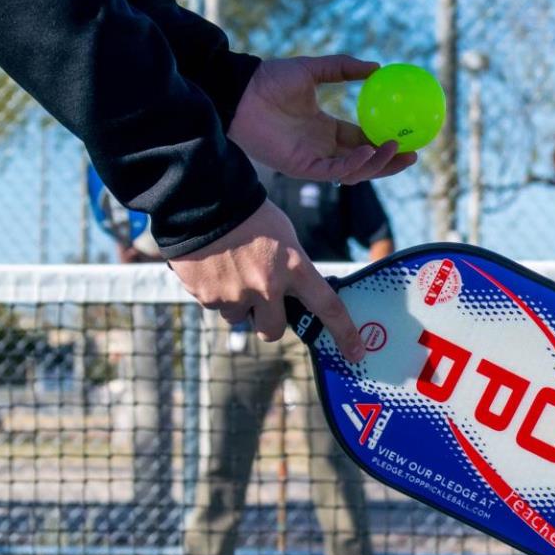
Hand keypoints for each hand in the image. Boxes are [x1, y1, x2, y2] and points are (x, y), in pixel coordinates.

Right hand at [166, 200, 366, 360]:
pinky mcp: (208, 297)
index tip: (355, 353)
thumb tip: (290, 292)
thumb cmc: (248, 215)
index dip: (344, 333)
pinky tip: (212, 267)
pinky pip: (214, 305)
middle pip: (273, 331)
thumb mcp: (283, 236)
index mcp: (294, 267)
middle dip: (267, 322)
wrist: (200, 201)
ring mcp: (236, 295)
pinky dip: (214, 291)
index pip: (327, 306)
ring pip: (239, 317)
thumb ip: (290, 268)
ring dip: (236, 302)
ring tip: (229, 270)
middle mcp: (267, 287)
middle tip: (260, 303)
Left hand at [229, 55, 418, 184]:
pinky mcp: (303, 167)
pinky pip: (336, 170)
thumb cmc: (269, 79)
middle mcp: (323, 147)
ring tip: (396, 149)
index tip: (409, 134)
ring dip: (378, 164)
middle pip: (365, 162)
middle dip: (390, 162)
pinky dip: (355, 163)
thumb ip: (343, 68)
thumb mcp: (313, 69)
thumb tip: (377, 66)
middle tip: (414, 153)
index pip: (363, 140)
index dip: (386, 141)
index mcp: (326, 128)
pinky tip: (369, 149)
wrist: (241, 92)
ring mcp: (314, 159)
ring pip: (355, 170)